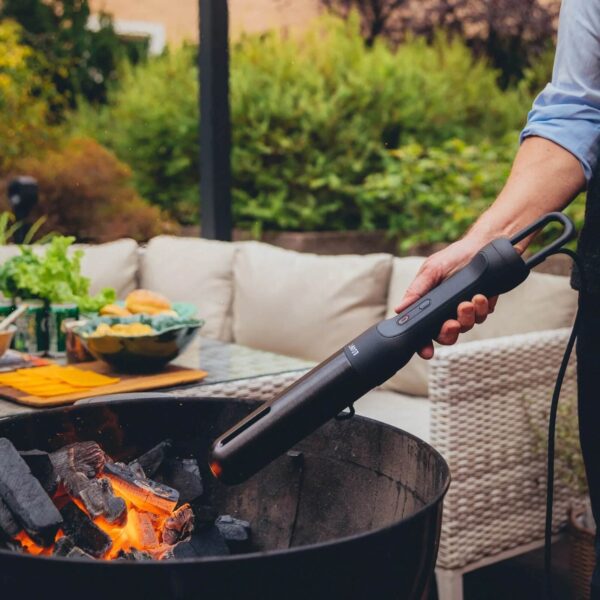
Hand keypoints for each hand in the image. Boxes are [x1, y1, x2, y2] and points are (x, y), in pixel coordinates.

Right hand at [395, 237, 497, 358]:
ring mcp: (464, 310)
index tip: (427, 352)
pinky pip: (481, 317)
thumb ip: (416, 291)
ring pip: (465, 327)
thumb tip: (399, 309)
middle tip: (452, 323)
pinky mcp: (481, 307)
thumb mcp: (431, 271)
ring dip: (467, 317)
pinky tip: (480, 296)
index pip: (422, 330)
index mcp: (429, 303)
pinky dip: (481, 308)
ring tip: (469, 300)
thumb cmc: (453, 256)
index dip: (422, 344)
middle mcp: (445, 310)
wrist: (483, 246)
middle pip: (445, 335)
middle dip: (448, 332)